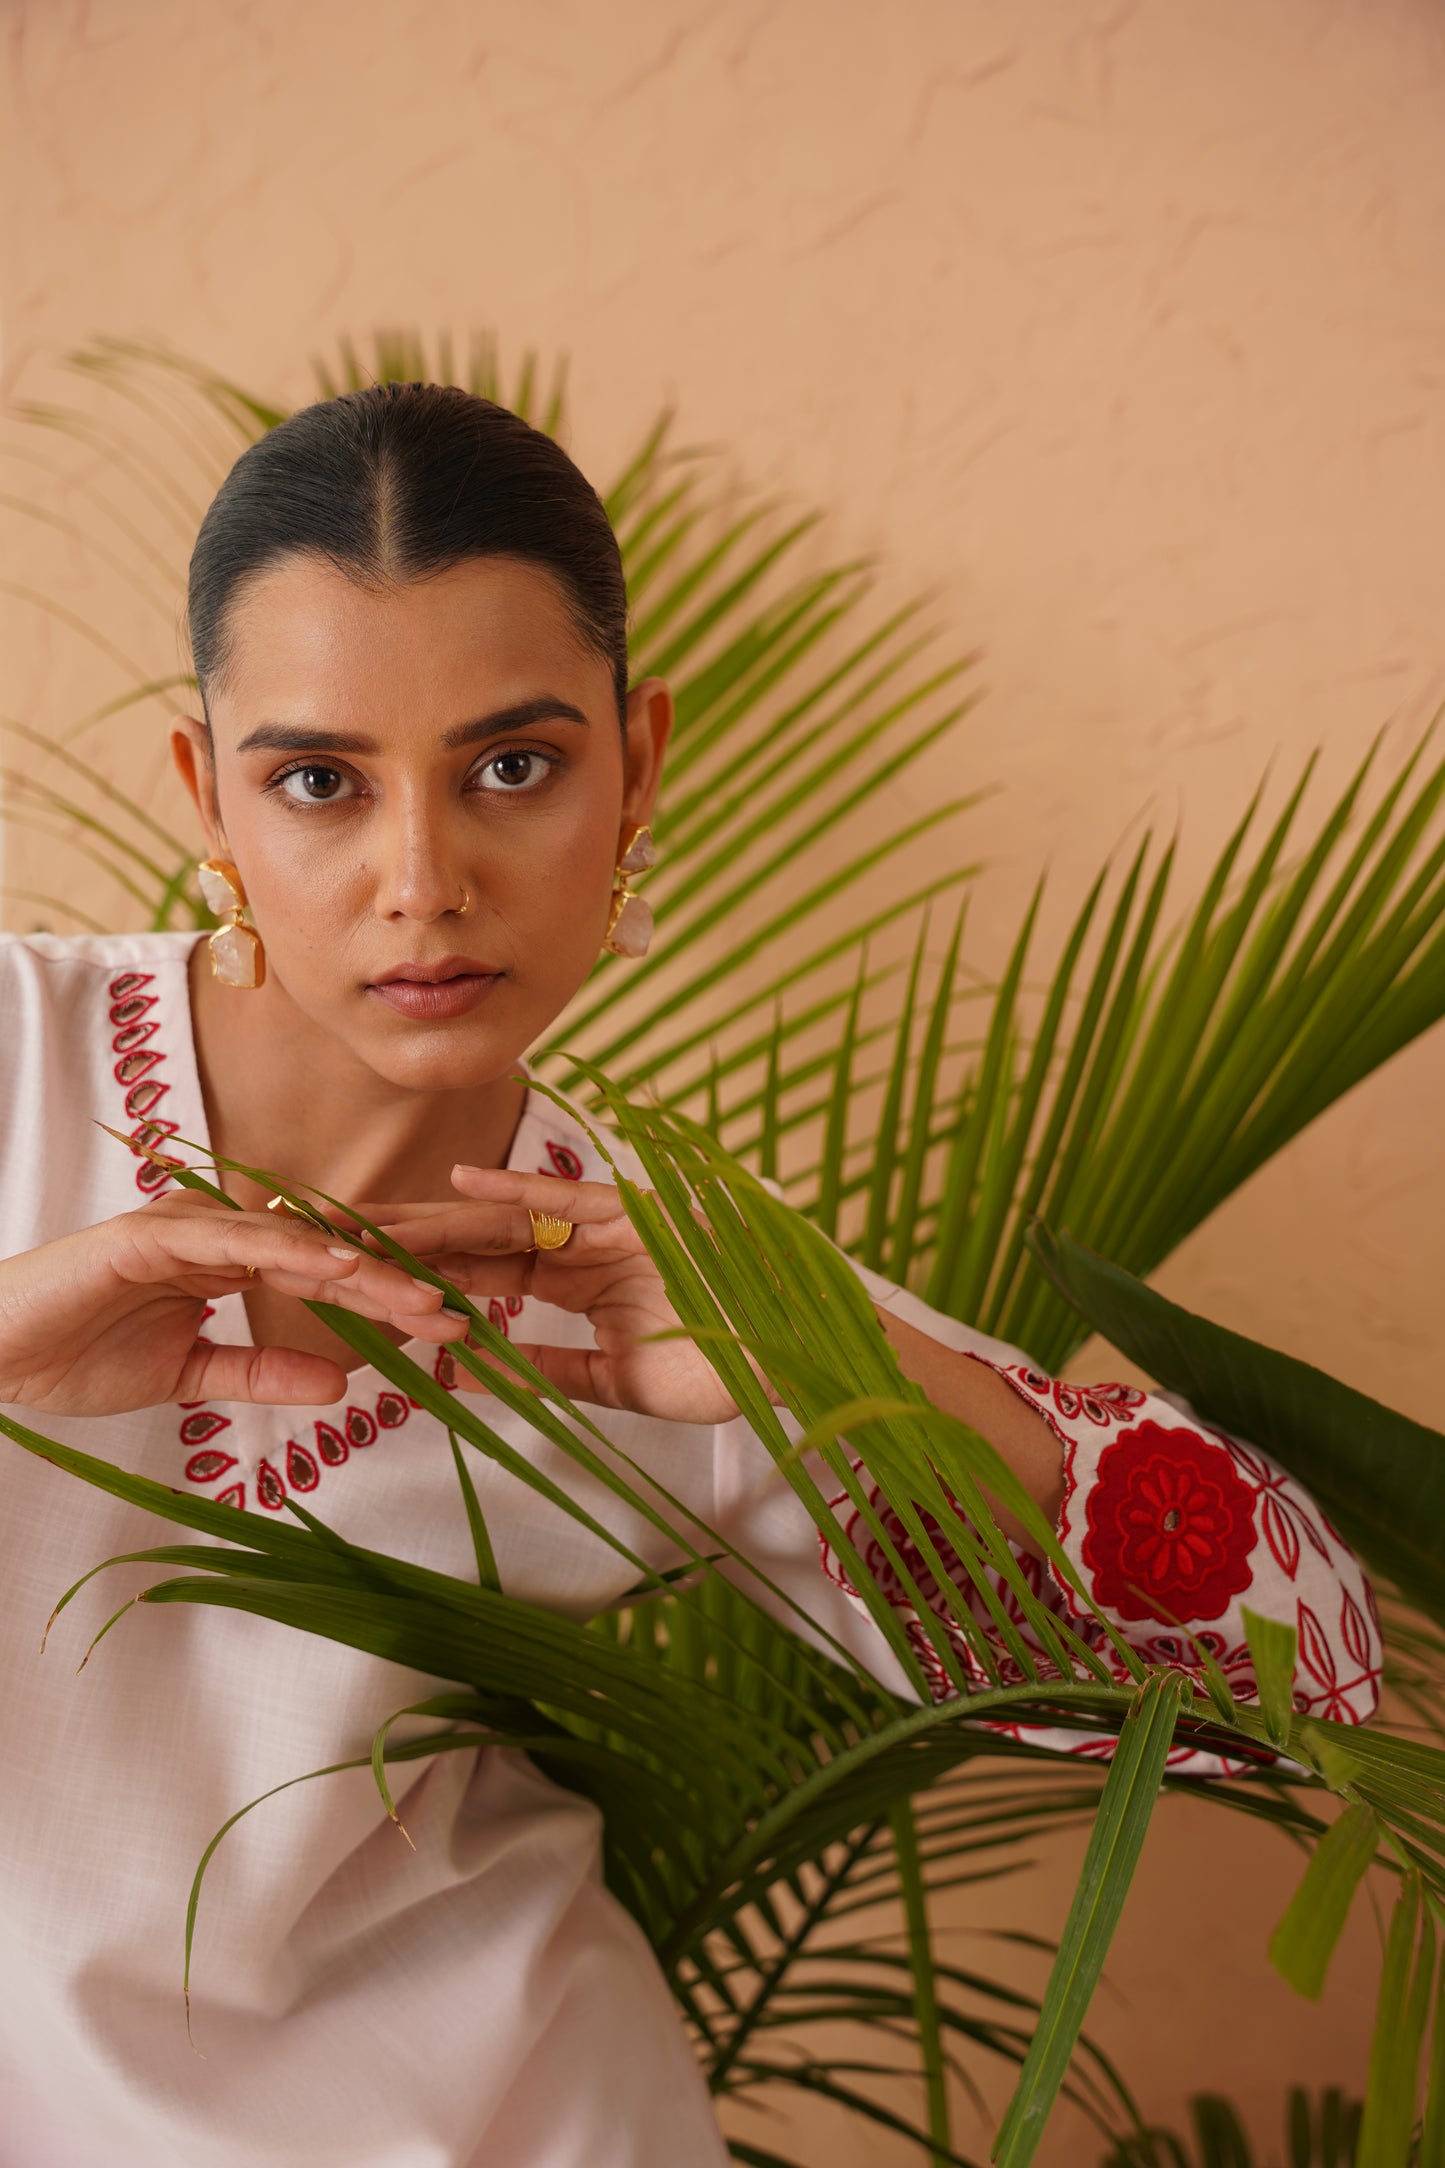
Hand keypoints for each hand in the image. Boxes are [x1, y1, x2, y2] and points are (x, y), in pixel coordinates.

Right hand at [0, 1190, 468, 1417]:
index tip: (448, 1330)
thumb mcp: (190, 1377)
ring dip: (362, 1269)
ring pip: (295, 1243)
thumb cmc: (78, 1357)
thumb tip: (343, 1382)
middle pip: (326, 1255)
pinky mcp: (154, 1234)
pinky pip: (236, 1241)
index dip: (389, 1299)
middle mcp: (218, 1236)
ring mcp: (188, 1228)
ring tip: (422, 1297)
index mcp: (229, 1263)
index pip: (327, 1278)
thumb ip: (262, 1373)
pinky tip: (342, 1268)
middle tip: (460, 1314)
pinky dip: (292, 1251)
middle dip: (395, 1283)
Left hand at [365, 1166, 756, 1424]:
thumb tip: (469, 1371)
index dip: (417, 1272)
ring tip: (365, 1214)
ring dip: (434, 1215)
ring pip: (502, 1216)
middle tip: (329, 1232)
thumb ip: (550, 1371)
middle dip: (402, 1236)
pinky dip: (516, 1187)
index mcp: (576, 1283)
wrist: (789, 1360)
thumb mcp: (616, 1384)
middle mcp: (581, 1247)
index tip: (352, 1274)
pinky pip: (565, 1196)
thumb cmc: (718, 1371)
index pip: (480, 1274)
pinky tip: (456, 1182)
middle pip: (474, 1237)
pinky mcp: (635, 1214)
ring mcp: (605, 1226)